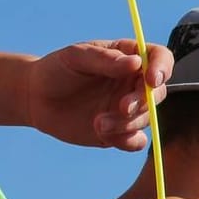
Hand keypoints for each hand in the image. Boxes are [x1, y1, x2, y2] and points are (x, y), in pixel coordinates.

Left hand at [25, 39, 172, 150]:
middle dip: (143, 102)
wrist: (36, 98)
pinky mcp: (119, 132)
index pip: (159, 57)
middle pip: (158, 92)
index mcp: (128, 57)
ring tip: (98, 123)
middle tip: (121, 107)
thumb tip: (136, 63)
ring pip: (146, 119)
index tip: (151, 79)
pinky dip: (127, 141)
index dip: (162, 68)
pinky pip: (136, 141)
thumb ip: (105, 60)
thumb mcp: (76, 57)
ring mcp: (128, 109)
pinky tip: (104, 135)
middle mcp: (133, 83)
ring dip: (127, 124)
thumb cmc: (56, 69)